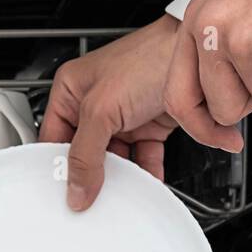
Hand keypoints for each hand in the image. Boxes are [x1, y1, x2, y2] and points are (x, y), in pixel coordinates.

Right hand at [41, 16, 181, 210]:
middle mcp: (94, 104)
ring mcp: (122, 116)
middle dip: (89, 176)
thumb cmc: (149, 58)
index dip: (55, 166)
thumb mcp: (102, 109)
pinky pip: (141, 158)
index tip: (62, 192)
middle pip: (83, 154)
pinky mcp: (148, 126)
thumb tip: (77, 191)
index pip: (52, 139)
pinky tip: (145, 184)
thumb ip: (85, 155)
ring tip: (119, 192)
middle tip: (89, 197)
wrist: (199, 54)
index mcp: (70, 91)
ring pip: (113, 160)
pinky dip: (145, 173)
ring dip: (119, 177)